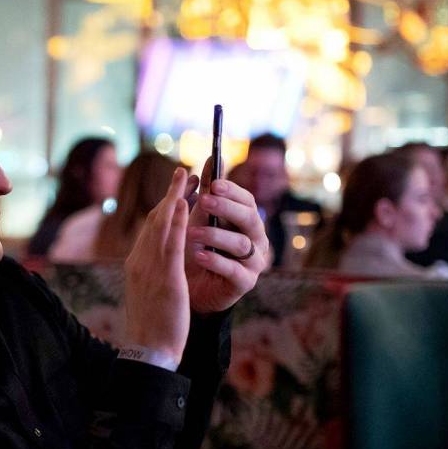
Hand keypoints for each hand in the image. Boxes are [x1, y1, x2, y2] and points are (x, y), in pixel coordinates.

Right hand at [123, 165, 190, 359]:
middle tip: (182, 172)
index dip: (164, 207)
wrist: (147, 351)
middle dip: (170, 195)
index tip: (176, 192)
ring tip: (186, 177)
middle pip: (155, 220)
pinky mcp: (165, 278)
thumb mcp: (149, 294)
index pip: (150, 230)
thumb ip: (152, 274)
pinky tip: (184, 203)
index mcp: (137, 266)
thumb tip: (157, 264)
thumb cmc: (151, 327)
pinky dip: (176, 220)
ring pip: (161, 225)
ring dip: (174, 198)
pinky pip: (171, 243)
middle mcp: (140, 262)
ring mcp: (150, 269)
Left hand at [185, 158, 268, 313]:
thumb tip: (211, 158)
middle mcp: (256, 240)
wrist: (192, 290)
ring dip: (215, 235)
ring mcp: (254, 263)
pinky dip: (215, 261)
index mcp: (248, 221)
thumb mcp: (200, 219)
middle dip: (226, 208)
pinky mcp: (244, 283)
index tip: (212, 184)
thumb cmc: (198, 249)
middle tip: (204, 200)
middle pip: (248, 218)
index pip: (247, 201)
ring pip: (240, 244)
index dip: (232, 191)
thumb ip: (208, 192)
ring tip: (190, 232)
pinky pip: (233, 270)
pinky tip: (198, 255)